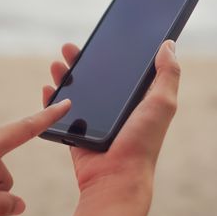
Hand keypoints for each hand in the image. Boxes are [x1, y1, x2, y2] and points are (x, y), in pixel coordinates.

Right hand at [43, 40, 180, 215]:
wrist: (115, 178)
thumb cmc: (142, 142)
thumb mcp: (162, 103)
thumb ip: (168, 74)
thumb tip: (169, 44)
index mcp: (137, 100)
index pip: (123, 70)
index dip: (112, 53)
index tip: (101, 37)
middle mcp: (116, 109)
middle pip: (96, 78)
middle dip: (81, 61)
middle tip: (68, 47)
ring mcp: (95, 121)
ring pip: (76, 92)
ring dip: (65, 76)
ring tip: (56, 64)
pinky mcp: (77, 133)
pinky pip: (61, 112)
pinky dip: (53, 99)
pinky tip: (48, 87)